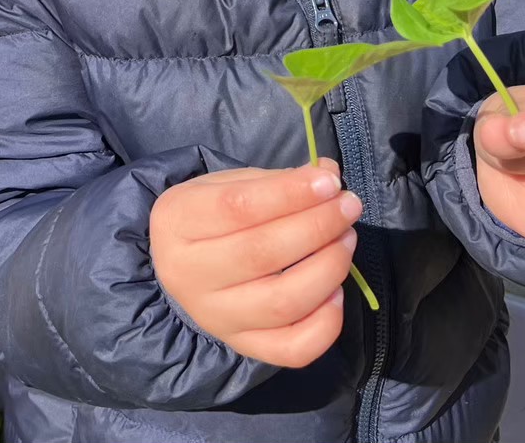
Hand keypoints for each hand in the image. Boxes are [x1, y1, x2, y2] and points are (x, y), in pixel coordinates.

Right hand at [149, 160, 361, 367]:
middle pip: (262, 253)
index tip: (329, 182)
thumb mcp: (227, 185)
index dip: (290, 194)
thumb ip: (277, 181)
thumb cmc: (209, 217)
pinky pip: (291, 349)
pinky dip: (325, 323)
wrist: (180, 264)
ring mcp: (215, 316)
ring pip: (282, 303)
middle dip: (317, 226)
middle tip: (348, 206)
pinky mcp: (242, 345)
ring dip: (328, 268)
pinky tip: (336, 292)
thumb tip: (328, 175)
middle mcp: (188, 274)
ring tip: (346, 240)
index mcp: (176, 221)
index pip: (237, 207)